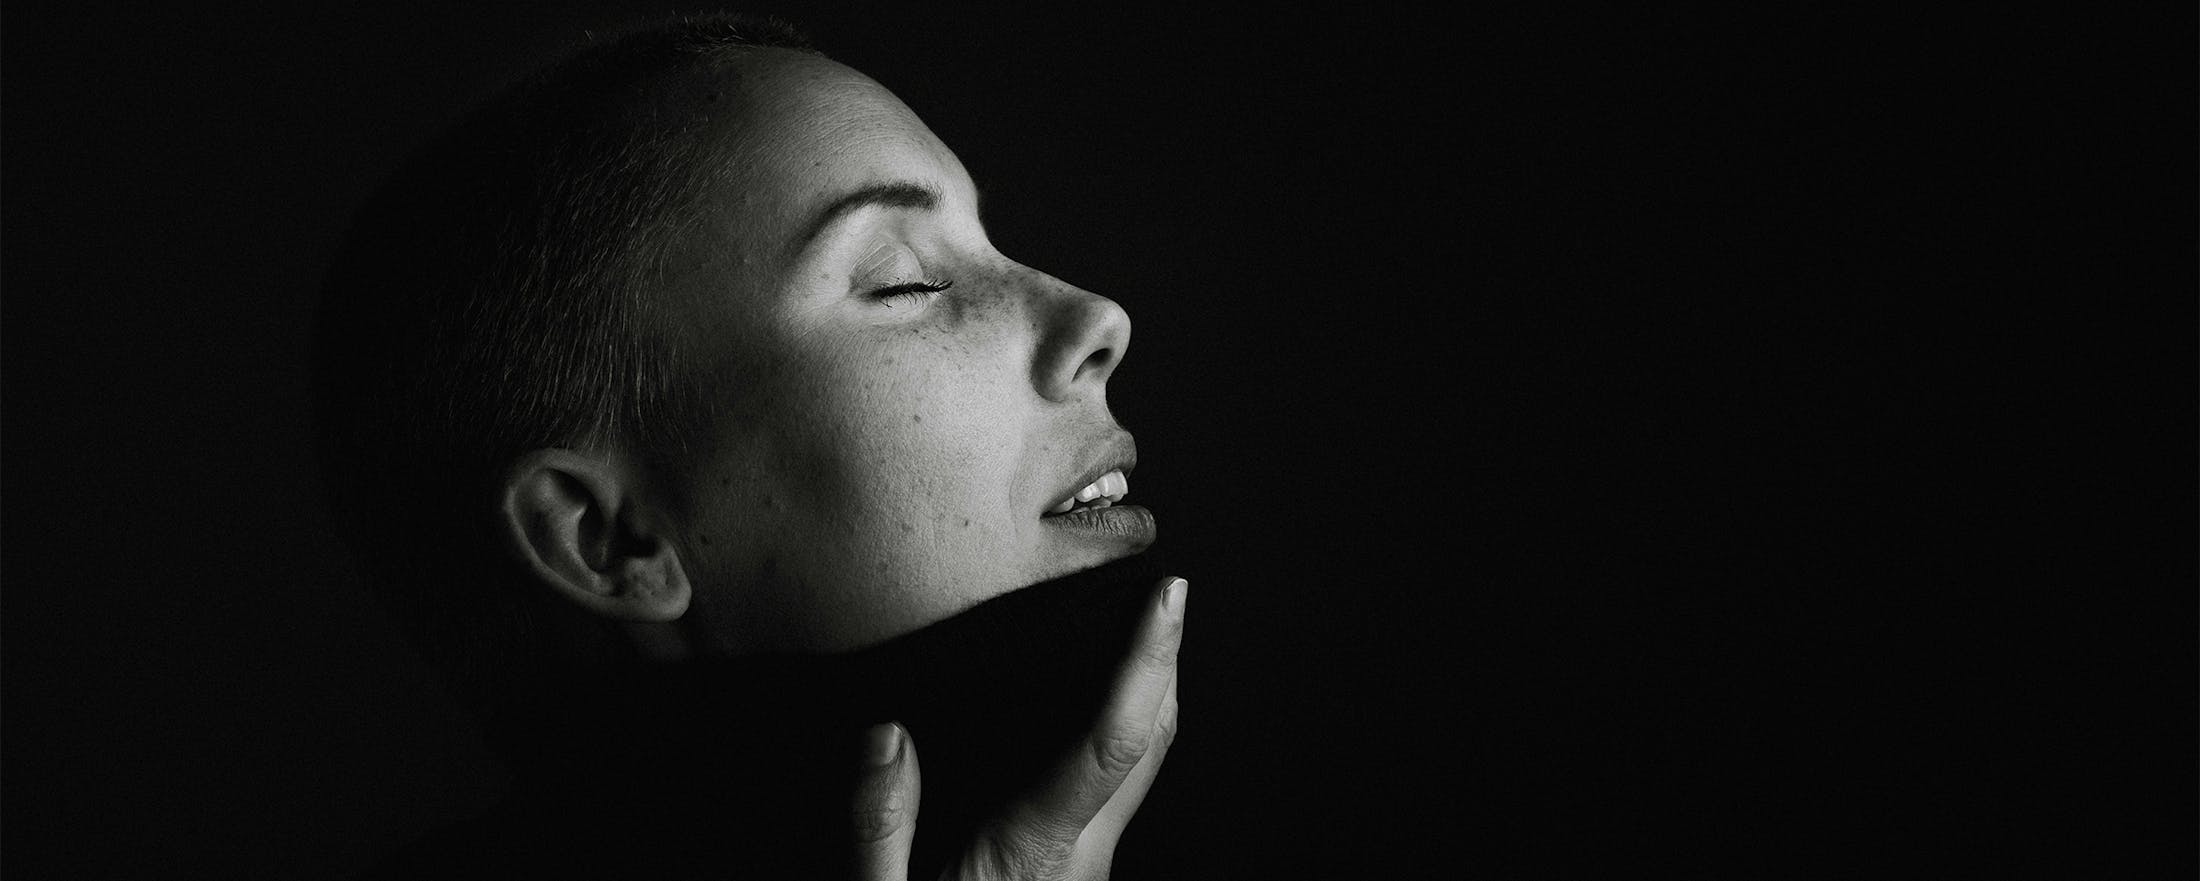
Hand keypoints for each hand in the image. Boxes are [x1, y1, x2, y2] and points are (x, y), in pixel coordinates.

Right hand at [849, 575, 1185, 879]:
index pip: (1112, 743)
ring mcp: (1084, 873)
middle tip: (1163, 591)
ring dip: (1148, 700)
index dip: (1147, 663)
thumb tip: (889, 737)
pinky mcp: (1070, 879)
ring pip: (1142, 771)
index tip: (1171, 597)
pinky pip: (1109, 794)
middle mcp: (1081, 859)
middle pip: (1153, 746)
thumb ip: (878, 829)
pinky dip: (1116, 736)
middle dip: (1167, 663)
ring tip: (1132, 631)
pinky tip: (1077, 715)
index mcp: (1037, 854)